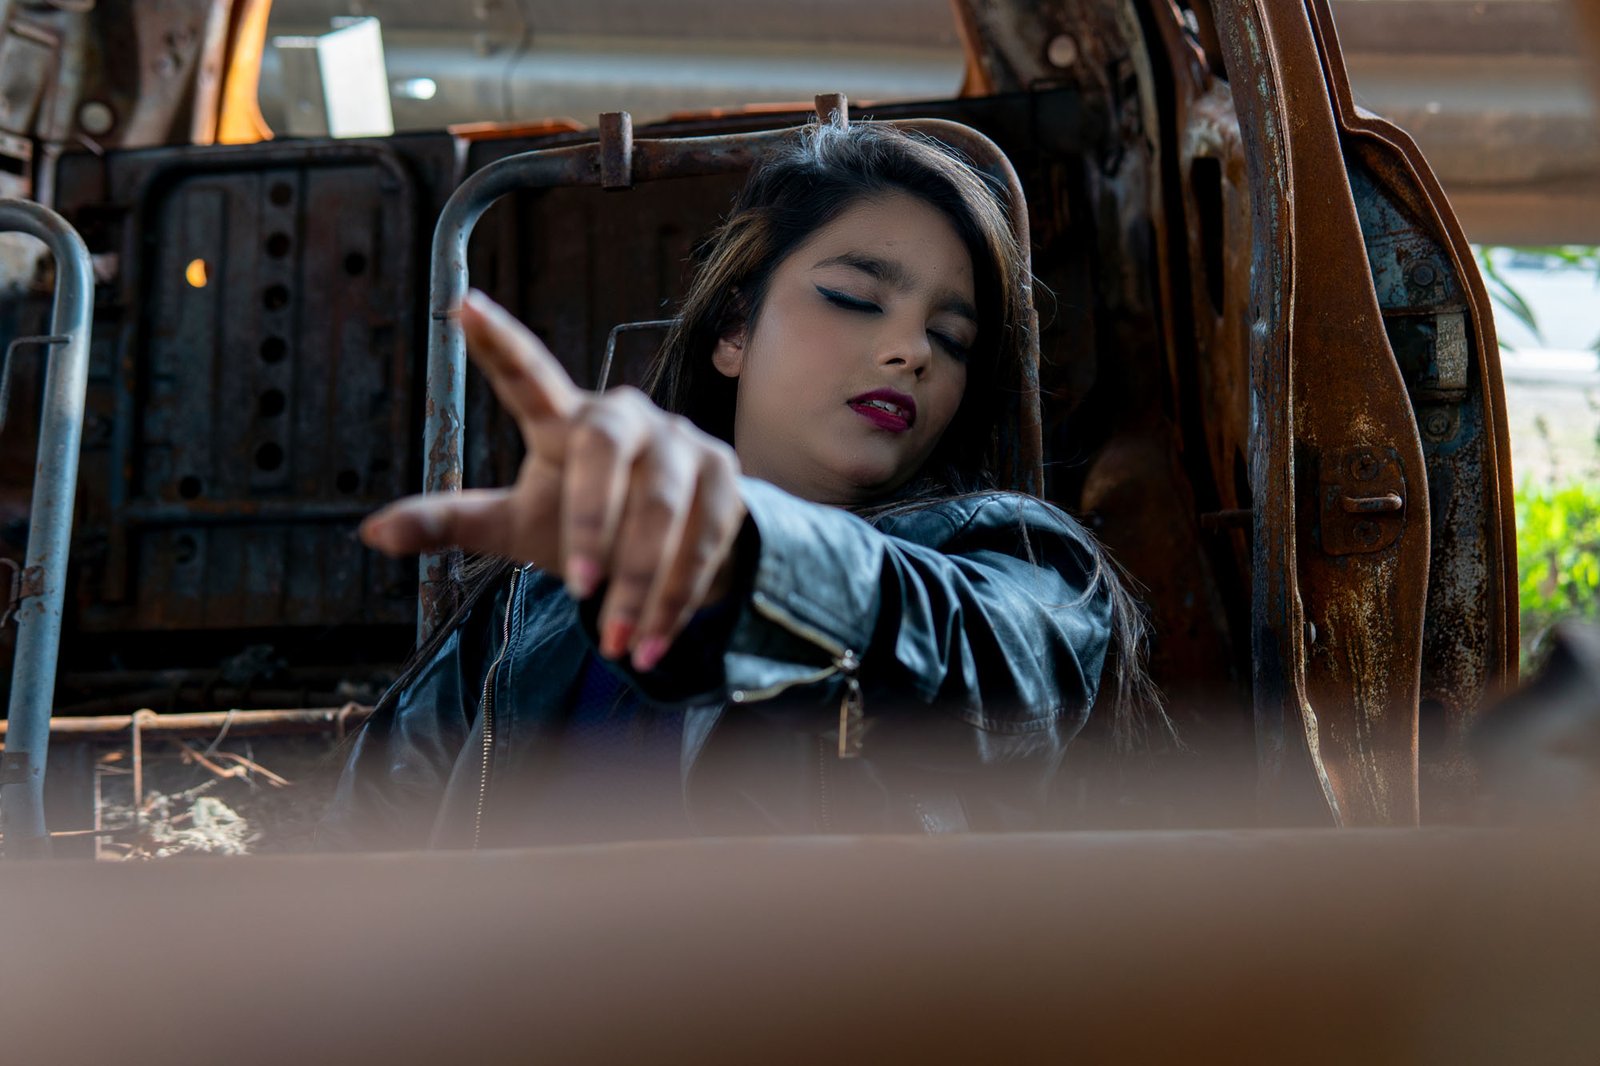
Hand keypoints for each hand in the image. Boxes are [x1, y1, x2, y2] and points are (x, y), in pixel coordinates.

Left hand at [361, 290, 747, 672]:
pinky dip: (677, 594)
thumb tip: (370, 533)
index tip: (463, 305)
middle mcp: (626, 417)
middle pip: (604, 450)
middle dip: (593, 522)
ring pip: (662, 504)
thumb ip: (452, 523)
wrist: (678, 542)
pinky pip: (704, 536)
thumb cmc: (584, 524)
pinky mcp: (726, 477)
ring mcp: (682, 442)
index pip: (528, 375)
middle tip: (577, 588)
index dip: (499, 341)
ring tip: (616, 640)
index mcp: (565, 419)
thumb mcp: (515, 524)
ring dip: (640, 578)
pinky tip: (654, 639)